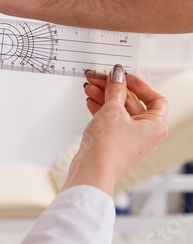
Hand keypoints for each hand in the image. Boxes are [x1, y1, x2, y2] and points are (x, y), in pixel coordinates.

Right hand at [63, 65, 167, 195]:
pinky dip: (100, 108)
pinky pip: (110, 119)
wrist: (92, 169)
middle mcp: (145, 132)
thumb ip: (116, 89)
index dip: (139, 85)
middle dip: (113, 88)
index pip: (155, 98)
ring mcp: (129, 137)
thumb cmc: (109, 147)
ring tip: (89, 86)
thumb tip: (117, 75)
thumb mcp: (113, 110)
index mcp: (155, 125)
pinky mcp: (114, 141)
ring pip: (118, 110)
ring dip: (104, 96)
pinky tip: (90, 100)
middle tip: (99, 77)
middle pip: (132, 102)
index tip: (123, 76)